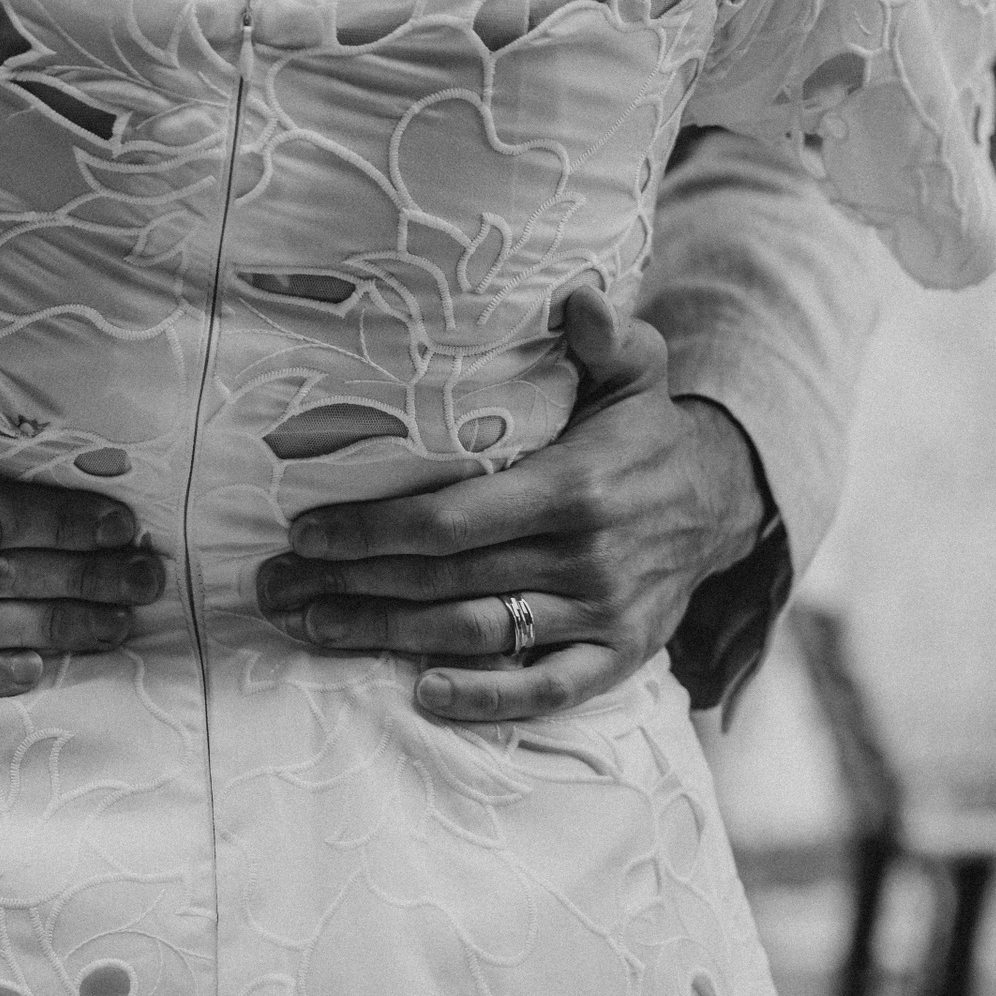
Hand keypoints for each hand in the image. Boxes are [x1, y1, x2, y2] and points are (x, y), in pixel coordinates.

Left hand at [254, 287, 767, 720]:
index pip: (451, 520)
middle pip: (445, 582)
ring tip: (313, 628)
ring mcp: (602, 613)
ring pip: (476, 634)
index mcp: (576, 486)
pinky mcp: (618, 655)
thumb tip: (575, 296)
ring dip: (387, 637)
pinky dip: (488, 699)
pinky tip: (423, 693)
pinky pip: (549, 689)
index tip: (304, 533)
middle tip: (276, 589)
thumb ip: (604, 335)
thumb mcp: (633, 369)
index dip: (371, 530)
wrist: (718, 502)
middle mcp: (586, 556)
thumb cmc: (643, 430)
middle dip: (350, 587)